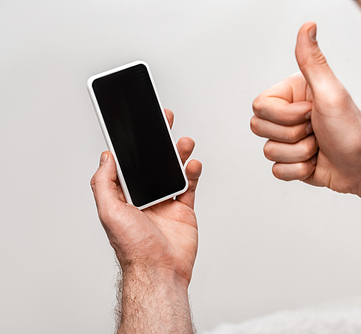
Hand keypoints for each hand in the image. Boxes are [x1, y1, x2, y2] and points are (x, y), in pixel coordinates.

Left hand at [90, 109, 201, 287]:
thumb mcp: (109, 212)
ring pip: (173, 170)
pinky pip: (190, 186)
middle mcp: (145, 197)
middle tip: (164, 121)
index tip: (137, 125)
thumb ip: (104, 183)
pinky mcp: (183, 210)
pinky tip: (193, 164)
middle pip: (153, 162)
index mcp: (124, 196)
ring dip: (178, 153)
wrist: (160, 271)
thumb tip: (105, 157)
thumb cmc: (133, 248)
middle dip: (158, 141)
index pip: (128, 164)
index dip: (133, 145)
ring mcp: (165, 202)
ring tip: (183, 141)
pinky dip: (193, 172)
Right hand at [251, 22, 360, 193]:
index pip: (259, 105)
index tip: (311, 113)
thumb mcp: (331, 93)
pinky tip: (316, 163)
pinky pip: (276, 170)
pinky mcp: (290, 161)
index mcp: (292, 95)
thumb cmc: (352, 130)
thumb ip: (312, 61)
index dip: (284, 115)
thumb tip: (308, 26)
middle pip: (259, 128)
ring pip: (268, 151)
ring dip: (299, 153)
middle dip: (292, 135)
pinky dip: (298, 170)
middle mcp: (287, 115)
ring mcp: (288, 140)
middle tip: (317, 130)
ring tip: (320, 147)